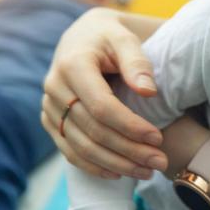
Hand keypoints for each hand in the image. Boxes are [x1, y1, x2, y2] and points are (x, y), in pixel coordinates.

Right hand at [41, 7, 167, 179]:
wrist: (83, 36)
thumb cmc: (110, 37)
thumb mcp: (125, 39)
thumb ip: (137, 62)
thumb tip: (148, 92)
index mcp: (72, 65)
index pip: (101, 106)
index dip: (130, 125)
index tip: (157, 138)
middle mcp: (55, 88)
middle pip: (93, 130)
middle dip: (128, 150)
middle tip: (159, 162)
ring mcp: (49, 107)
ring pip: (81, 146)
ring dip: (115, 163)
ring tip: (147, 172)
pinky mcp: (50, 120)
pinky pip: (69, 150)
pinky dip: (93, 165)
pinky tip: (119, 174)